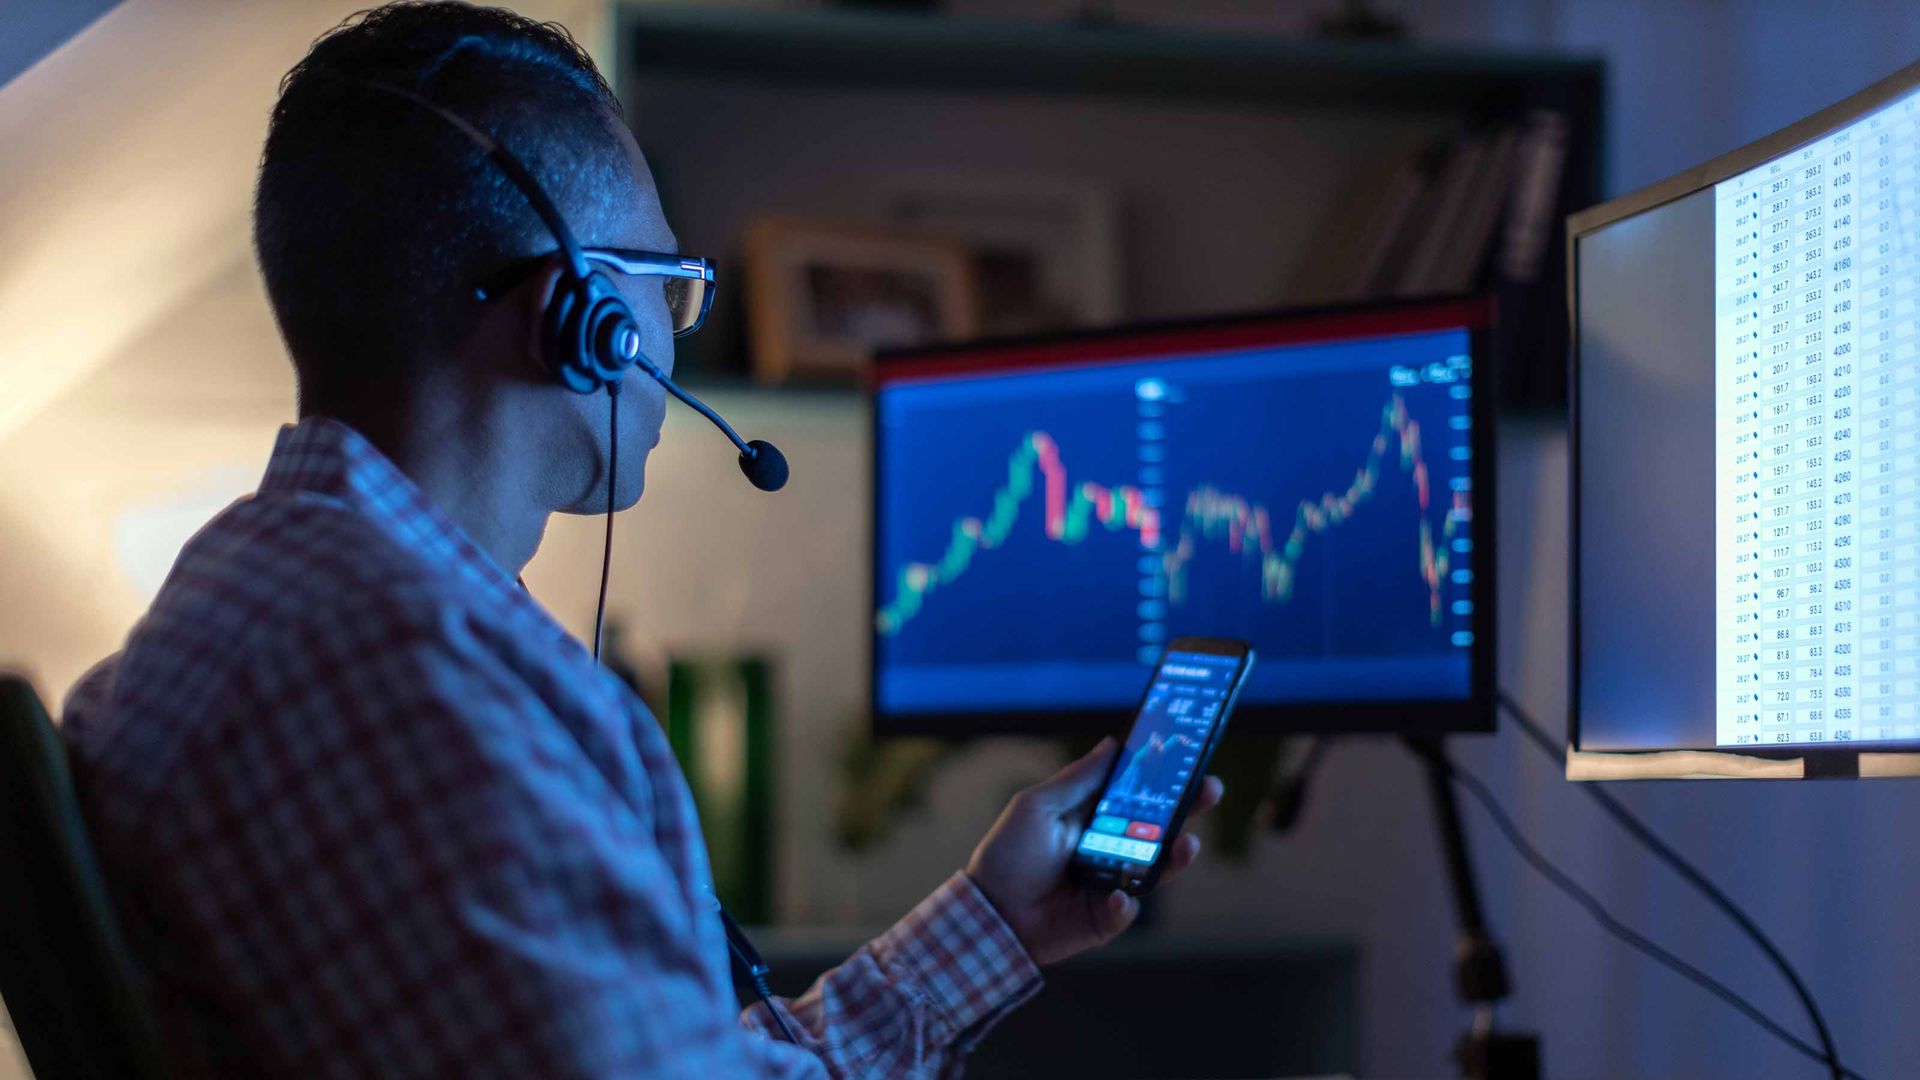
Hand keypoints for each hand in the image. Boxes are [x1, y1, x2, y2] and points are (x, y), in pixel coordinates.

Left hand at [965, 737, 1223, 966]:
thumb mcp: (1038, 806)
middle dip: (1187, 809)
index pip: (1137, 794)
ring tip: (1187, 844)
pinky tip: (1116, 898)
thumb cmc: (1007, 854)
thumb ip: (1079, 779)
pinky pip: (1126, 909)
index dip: (1163, 778)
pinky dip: (1124, 904)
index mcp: (1092, 818)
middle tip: (1211, 791)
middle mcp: (1108, 849)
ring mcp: (1110, 884)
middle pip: (1158, 828)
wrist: (989, 914)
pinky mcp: (1105, 919)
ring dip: (1175, 856)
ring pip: (1155, 868)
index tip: (1189, 757)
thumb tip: (1114, 744)